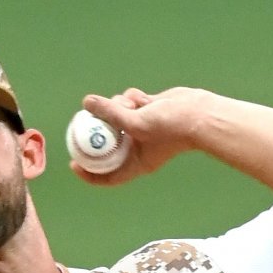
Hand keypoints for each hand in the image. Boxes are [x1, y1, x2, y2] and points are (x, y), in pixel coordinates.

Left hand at [73, 86, 214, 186]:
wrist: (198, 113)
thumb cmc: (172, 127)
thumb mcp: (137, 122)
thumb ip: (111, 113)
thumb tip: (87, 103)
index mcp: (136, 162)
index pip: (107, 175)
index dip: (89, 172)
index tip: (74, 163)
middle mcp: (137, 148)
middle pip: (108, 142)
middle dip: (99, 129)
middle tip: (85, 119)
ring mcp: (141, 129)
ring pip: (116, 117)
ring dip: (118, 107)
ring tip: (130, 103)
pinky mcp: (146, 112)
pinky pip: (129, 103)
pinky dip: (130, 98)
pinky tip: (141, 97)